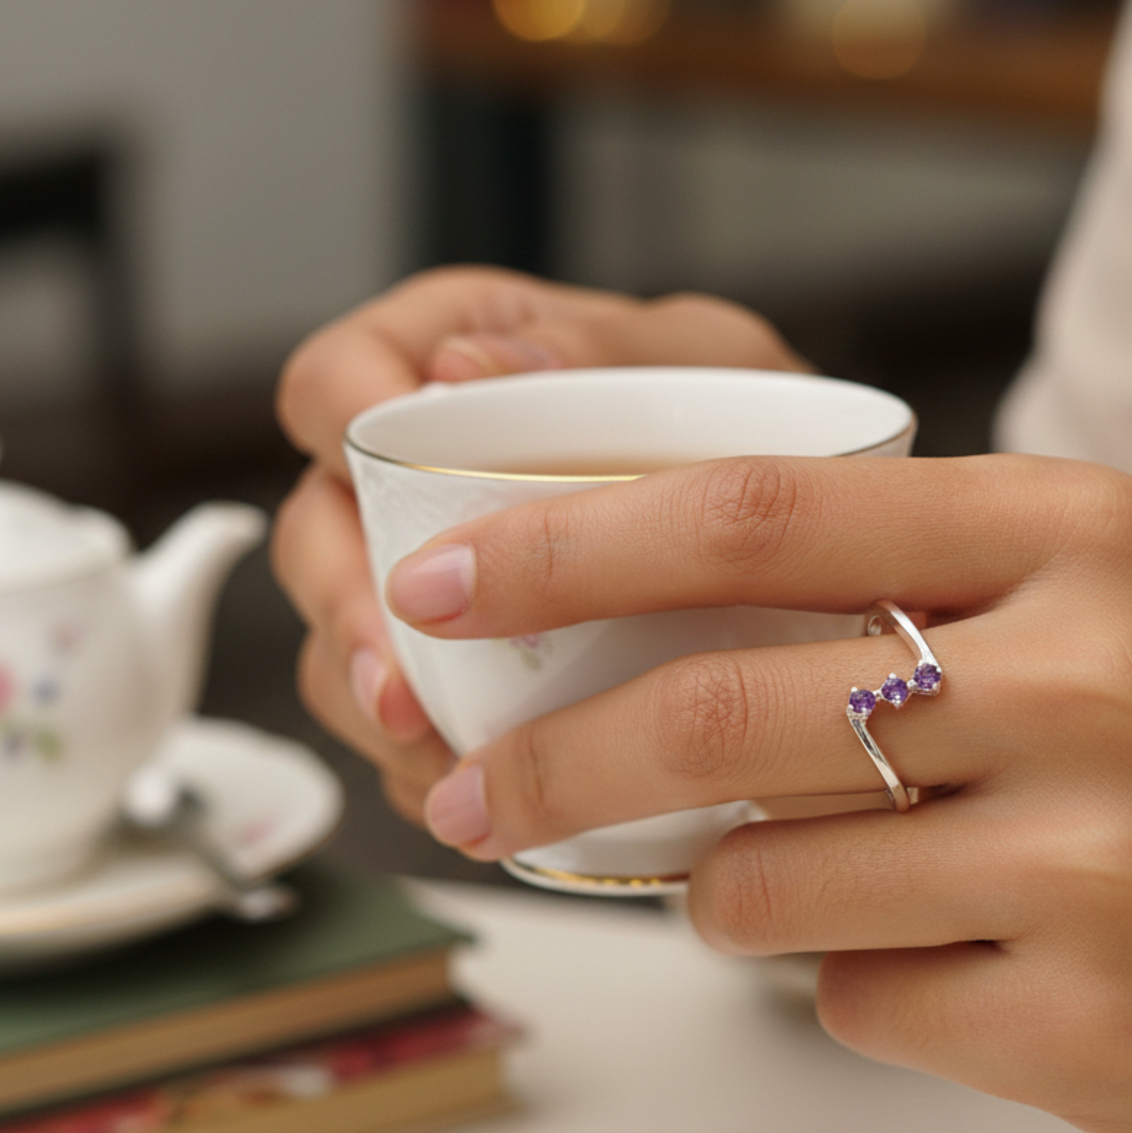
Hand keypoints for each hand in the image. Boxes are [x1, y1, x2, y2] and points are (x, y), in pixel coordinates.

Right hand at [272, 267, 806, 821]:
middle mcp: (424, 480)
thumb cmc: (755, 429)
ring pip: (347, 646)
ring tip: (444, 754)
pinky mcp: (466, 671)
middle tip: (400, 679)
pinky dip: (431, 764)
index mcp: (457, 377)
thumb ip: (589, 350)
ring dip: (381, 707)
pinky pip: (409, 727)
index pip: (333, 385)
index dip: (335, 431)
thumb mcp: (700, 363)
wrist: (812, 540)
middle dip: (348, 613)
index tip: (375, 483)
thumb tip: (460, 364)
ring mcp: (443, 584)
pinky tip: (475, 782)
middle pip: (318, 537)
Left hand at [384, 451, 1131, 1132]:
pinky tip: (951, 954)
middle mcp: (1086, 682)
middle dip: (552, 761)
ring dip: (725, 889)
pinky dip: (849, 980)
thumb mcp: (1107, 595)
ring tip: (796, 880)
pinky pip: (858, 1002)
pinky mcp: (1087, 1024)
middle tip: (470, 790)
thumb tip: (660, 630)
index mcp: (1076, 534)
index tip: (447, 579)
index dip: (570, 544)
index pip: (755, 515)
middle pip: (717, 710)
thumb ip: (904, 592)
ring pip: (763, 884)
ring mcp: (1091, 863)